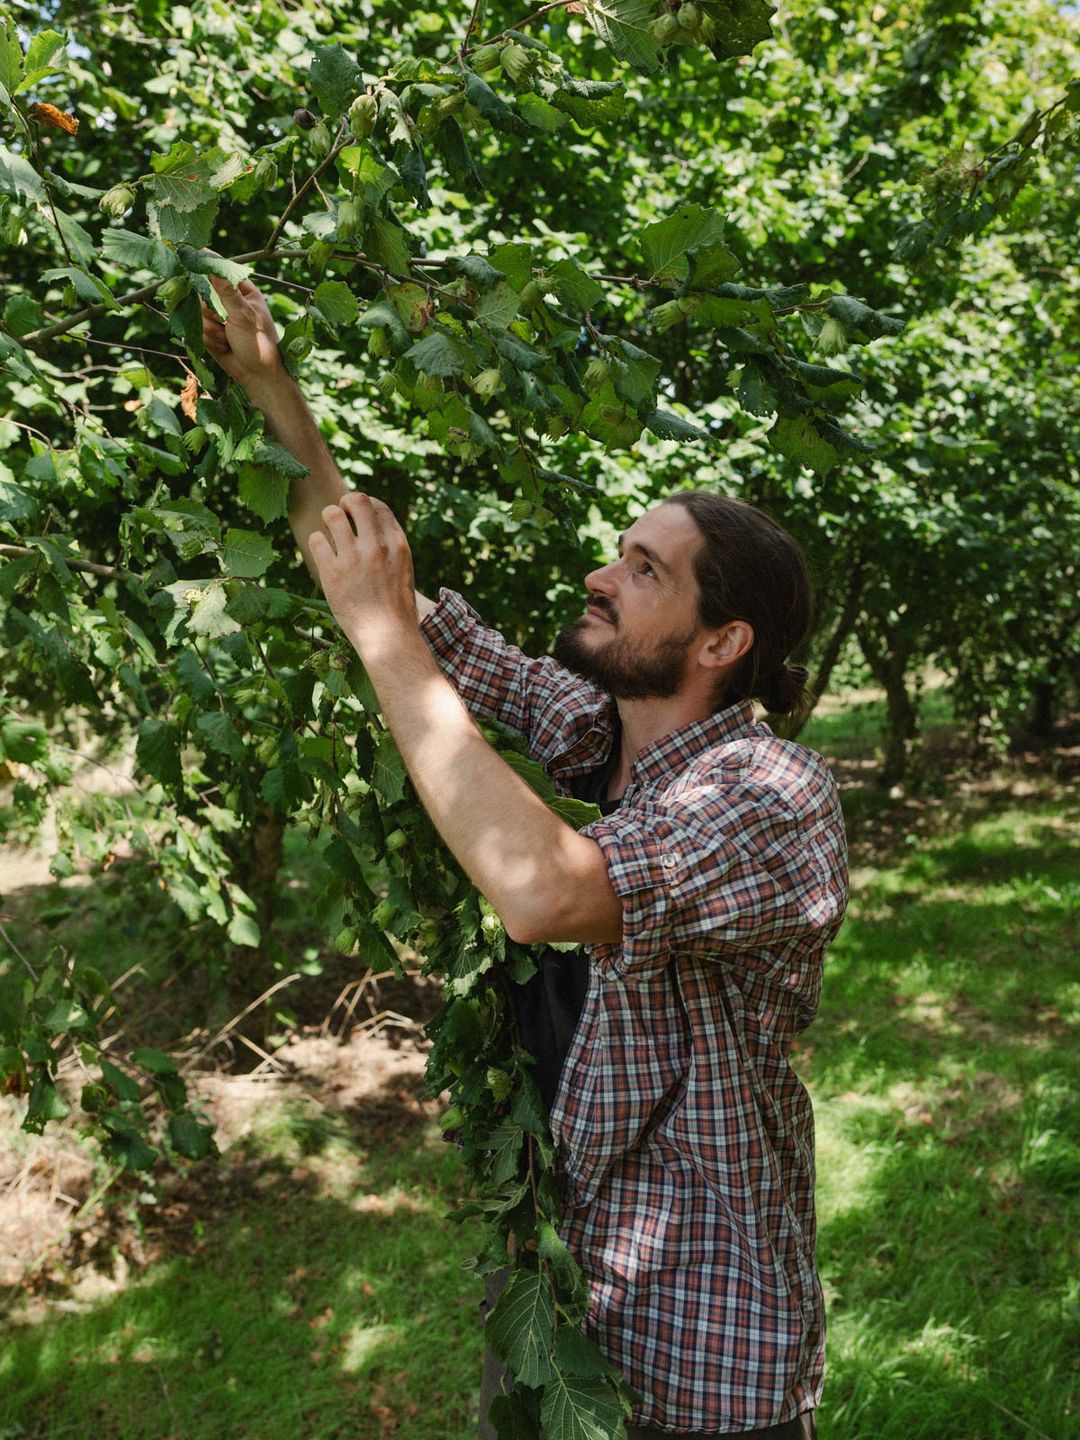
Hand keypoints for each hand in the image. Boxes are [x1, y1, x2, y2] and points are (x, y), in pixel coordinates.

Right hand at [201, 275, 287, 397]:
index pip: (222, 271)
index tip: (190, 254)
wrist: (258, 376)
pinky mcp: (210, 332)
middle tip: (222, 320)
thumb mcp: (244, 315)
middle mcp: (230, 301)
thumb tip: (213, 268)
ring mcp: (219, 317)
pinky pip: (198, 328)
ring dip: (211, 328)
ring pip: (198, 312)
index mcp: (244, 292)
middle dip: (210, 310)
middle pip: (203, 292)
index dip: (207, 263)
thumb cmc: (259, 344)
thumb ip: (227, 292)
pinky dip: (209, 339)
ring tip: (227, 339)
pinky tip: (223, 346)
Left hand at [309, 493, 418, 659]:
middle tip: (339, 516)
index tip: (357, 515)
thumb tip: (371, 529)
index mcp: (397, 545)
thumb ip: (389, 548)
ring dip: (327, 518)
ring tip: (328, 531)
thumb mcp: (403, 571)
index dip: (365, 505)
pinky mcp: (333, 573)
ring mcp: (354, 559)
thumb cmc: (396, 609)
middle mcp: (376, 547)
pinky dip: (317, 543)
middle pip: (356, 500)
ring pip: (332, 514)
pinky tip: (323, 554)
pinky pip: (317, 540)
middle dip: (344, 503)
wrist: (388, 637)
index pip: (378, 506)